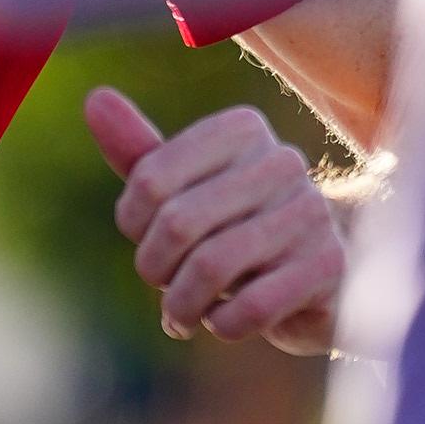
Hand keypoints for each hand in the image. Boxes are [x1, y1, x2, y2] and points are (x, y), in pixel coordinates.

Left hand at [85, 89, 347, 353]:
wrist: (319, 277)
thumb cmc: (237, 228)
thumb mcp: (184, 190)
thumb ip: (139, 153)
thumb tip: (95, 99)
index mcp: (242, 129)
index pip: (151, 178)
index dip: (133, 222)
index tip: (145, 240)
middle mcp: (282, 160)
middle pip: (178, 223)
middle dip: (155, 268)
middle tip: (161, 285)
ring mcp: (311, 212)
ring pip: (212, 266)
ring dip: (182, 305)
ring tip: (180, 316)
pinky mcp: (329, 266)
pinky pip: (253, 307)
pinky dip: (224, 324)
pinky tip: (224, 321)